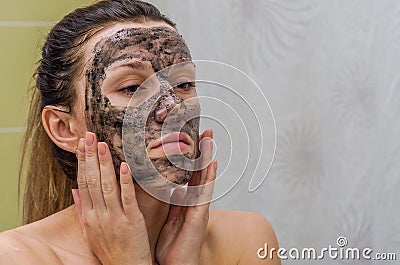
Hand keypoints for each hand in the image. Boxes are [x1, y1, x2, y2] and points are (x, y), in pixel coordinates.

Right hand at [72, 132, 151, 264]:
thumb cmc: (109, 249)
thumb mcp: (90, 232)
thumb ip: (82, 210)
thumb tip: (74, 191)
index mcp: (89, 216)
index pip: (83, 183)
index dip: (82, 162)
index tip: (81, 145)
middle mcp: (99, 215)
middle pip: (92, 181)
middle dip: (90, 157)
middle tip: (89, 136)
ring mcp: (115, 218)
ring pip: (107, 186)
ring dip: (105, 164)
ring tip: (103, 145)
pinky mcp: (132, 221)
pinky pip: (127, 199)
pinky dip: (124, 182)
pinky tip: (124, 166)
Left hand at [155, 129, 216, 264]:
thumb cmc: (173, 246)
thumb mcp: (170, 219)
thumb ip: (173, 203)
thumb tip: (173, 189)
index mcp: (187, 201)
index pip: (191, 174)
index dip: (193, 156)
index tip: (193, 138)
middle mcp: (196, 201)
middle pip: (200, 171)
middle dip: (203, 151)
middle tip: (205, 131)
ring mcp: (199, 207)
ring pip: (205, 177)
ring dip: (208, 158)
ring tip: (209, 139)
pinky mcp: (200, 215)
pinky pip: (204, 192)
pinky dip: (208, 178)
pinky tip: (212, 164)